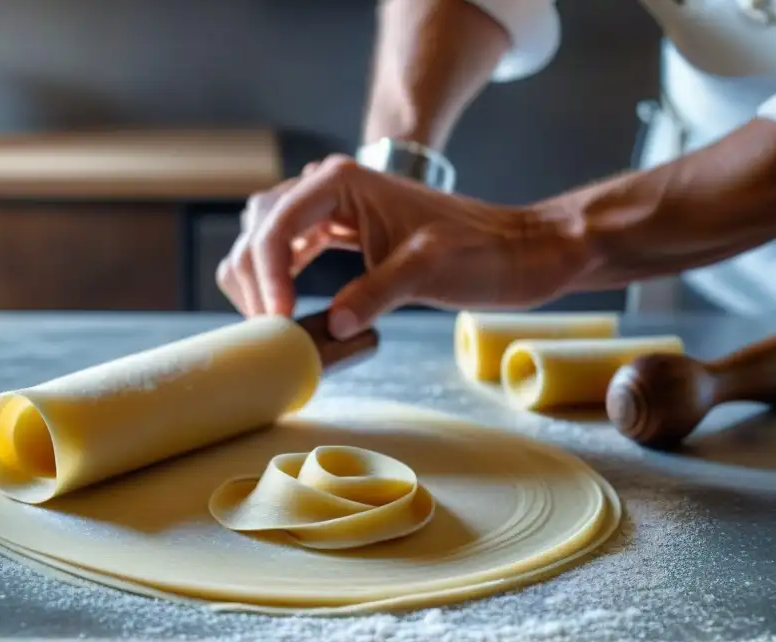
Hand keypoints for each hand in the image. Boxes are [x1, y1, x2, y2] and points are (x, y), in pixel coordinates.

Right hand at [216, 155, 590, 338]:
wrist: (521, 251)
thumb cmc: (483, 253)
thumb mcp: (429, 271)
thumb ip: (377, 293)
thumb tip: (332, 327)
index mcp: (344, 180)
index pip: (276, 223)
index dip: (267, 273)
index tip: (277, 318)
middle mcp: (333, 186)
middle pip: (260, 225)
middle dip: (254, 274)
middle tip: (267, 325)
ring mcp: (338, 207)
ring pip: (269, 234)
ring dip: (260, 275)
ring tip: (270, 319)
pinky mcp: (346, 229)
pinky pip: (293, 247)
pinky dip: (280, 275)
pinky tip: (286, 305)